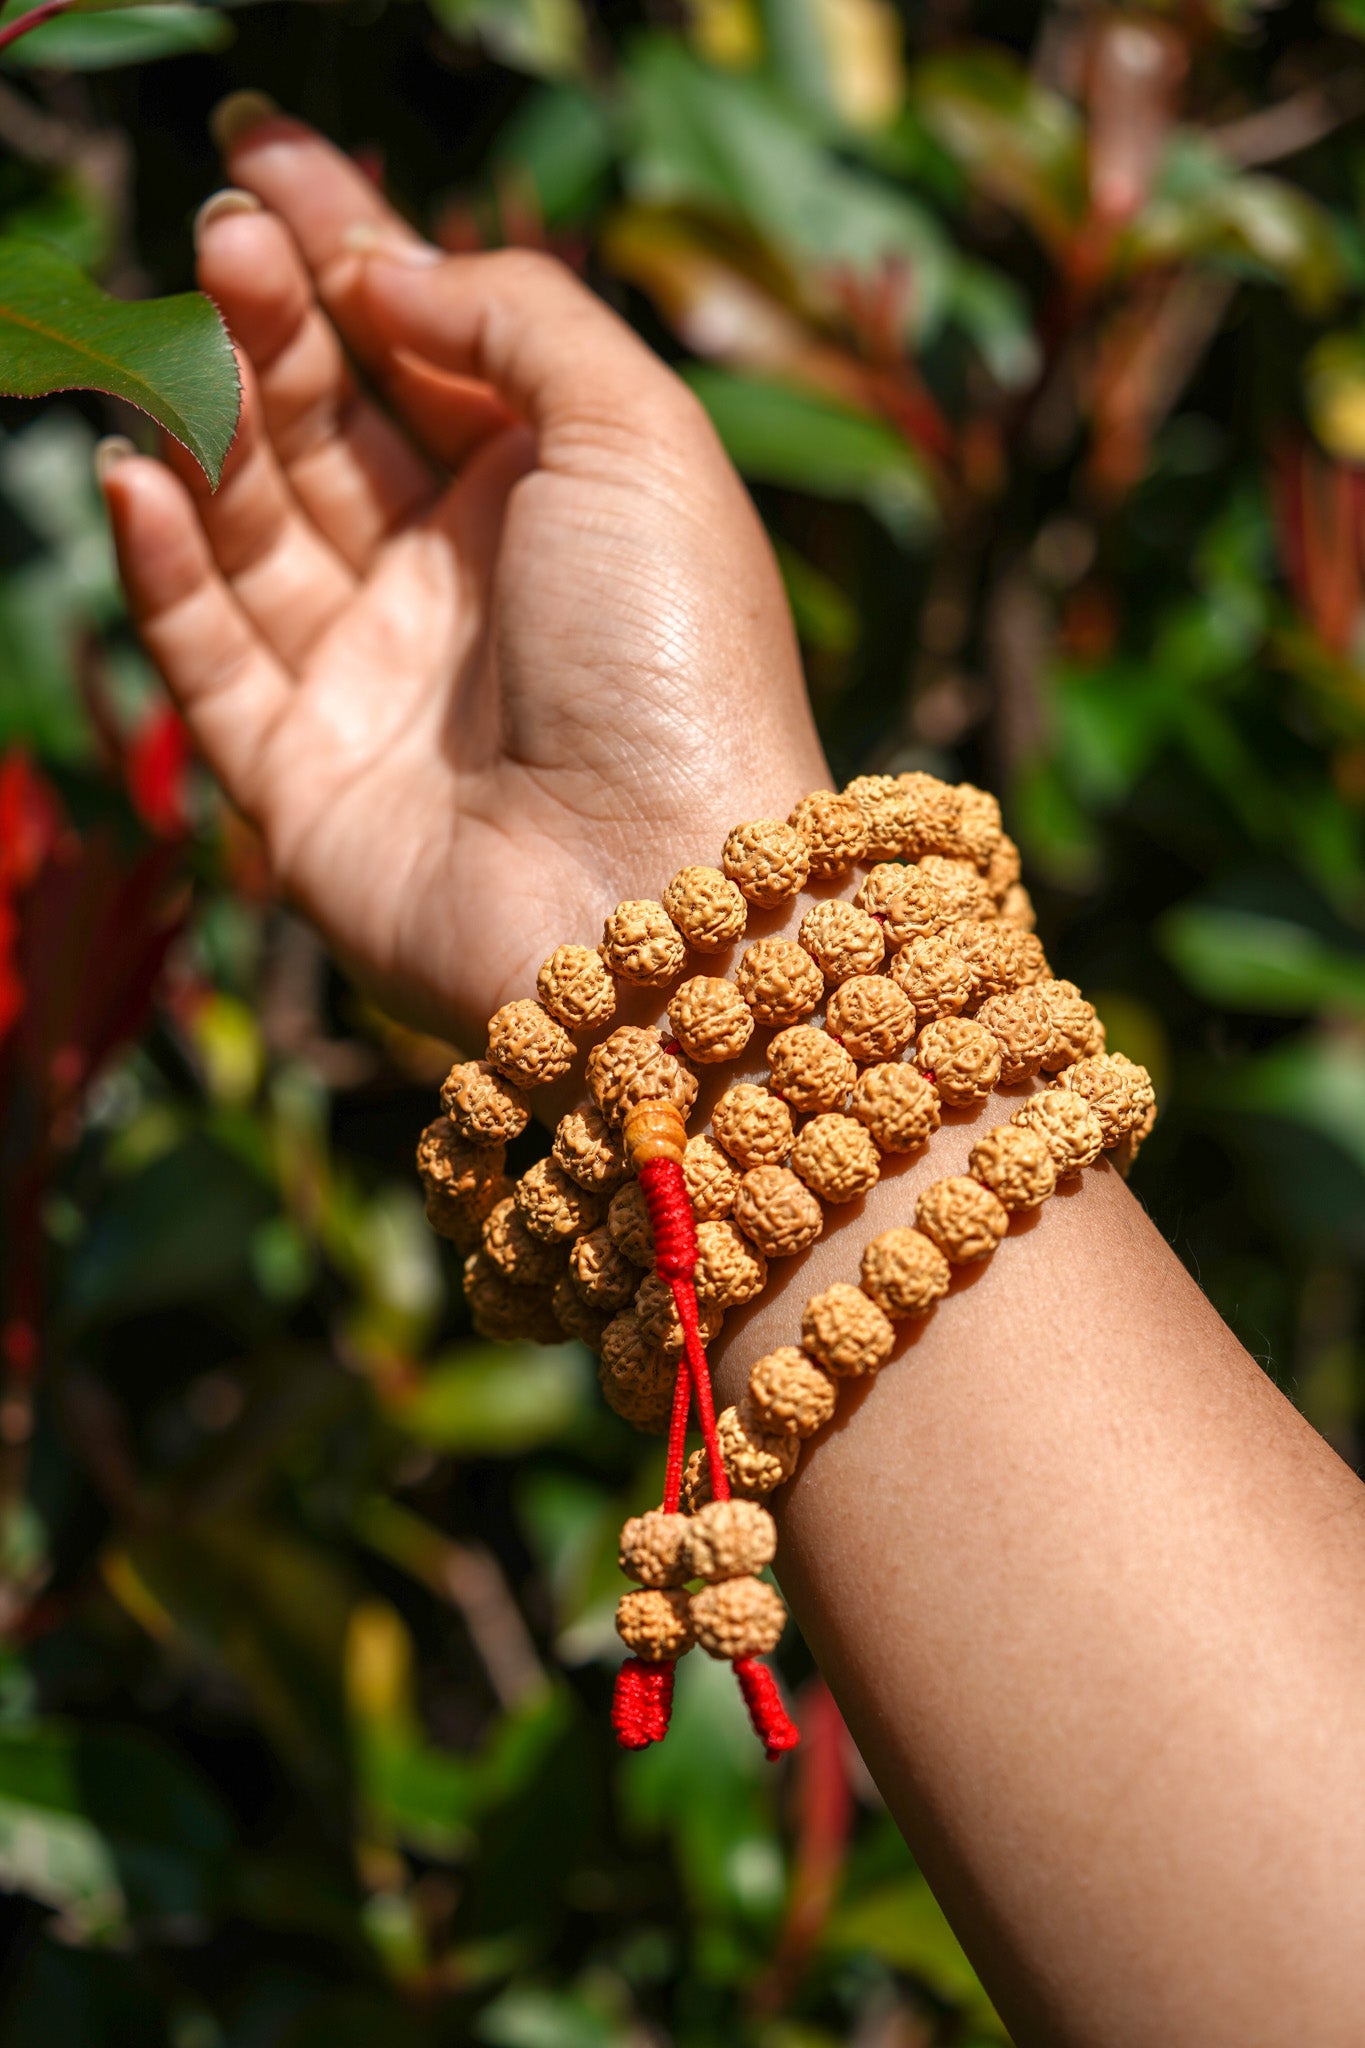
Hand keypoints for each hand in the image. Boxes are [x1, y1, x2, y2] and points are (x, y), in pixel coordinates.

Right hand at [102, 105, 826, 1044]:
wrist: (656, 898)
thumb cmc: (675, 659)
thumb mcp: (640, 435)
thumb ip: (520, 318)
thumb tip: (394, 261)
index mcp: (558, 503)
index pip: (428, 353)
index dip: (352, 253)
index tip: (270, 164)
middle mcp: (462, 587)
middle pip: (336, 426)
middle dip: (276, 322)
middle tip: (225, 234)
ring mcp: (377, 685)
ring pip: (258, 526)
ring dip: (212, 422)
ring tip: (179, 329)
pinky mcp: (302, 780)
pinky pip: (208, 655)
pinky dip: (164, 568)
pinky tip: (141, 476)